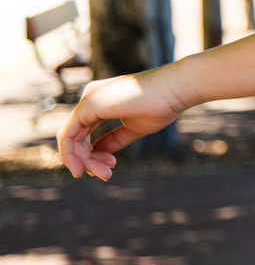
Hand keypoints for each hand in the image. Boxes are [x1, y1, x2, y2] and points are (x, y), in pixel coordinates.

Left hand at [57, 64, 191, 179]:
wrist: (177, 89)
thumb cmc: (162, 105)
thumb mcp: (134, 128)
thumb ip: (113, 140)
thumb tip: (98, 153)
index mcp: (100, 100)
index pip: (84, 132)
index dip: (92, 153)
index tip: (110, 166)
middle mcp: (90, 97)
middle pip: (76, 136)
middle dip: (87, 160)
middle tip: (106, 175)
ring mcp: (88, 99)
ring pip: (71, 138)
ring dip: (84, 161)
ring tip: (106, 174)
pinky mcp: (88, 105)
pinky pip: (67, 135)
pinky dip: (71, 154)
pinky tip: (83, 169)